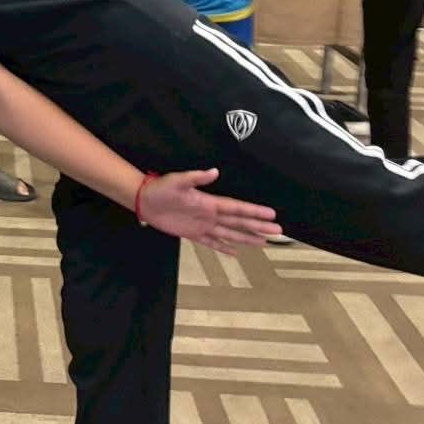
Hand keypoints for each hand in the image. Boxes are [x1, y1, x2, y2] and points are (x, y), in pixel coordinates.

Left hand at [138, 169, 279, 252]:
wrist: (145, 200)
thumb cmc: (161, 188)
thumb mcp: (178, 180)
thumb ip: (196, 178)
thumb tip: (214, 171)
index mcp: (209, 202)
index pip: (237, 208)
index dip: (254, 211)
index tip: (271, 214)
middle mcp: (210, 215)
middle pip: (239, 222)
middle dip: (258, 226)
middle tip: (278, 231)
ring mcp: (203, 226)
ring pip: (230, 234)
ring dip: (247, 238)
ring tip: (264, 243)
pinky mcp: (193, 234)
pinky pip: (212, 243)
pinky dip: (225, 248)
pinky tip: (237, 252)